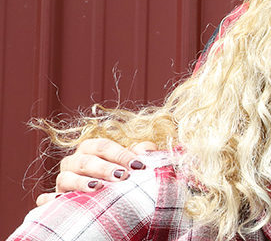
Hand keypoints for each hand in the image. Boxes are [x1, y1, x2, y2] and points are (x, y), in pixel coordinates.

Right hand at [35, 138, 157, 206]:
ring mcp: (63, 181)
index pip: (103, 146)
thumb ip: (138, 154)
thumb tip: (147, 149)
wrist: (102, 200)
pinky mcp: (56, 198)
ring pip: (65, 177)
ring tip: (98, 187)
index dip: (120, 154)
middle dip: (104, 168)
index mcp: (91, 150)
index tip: (139, 166)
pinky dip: (50, 200)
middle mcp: (74, 162)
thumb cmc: (118, 177)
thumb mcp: (129, 164)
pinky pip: (46, 199)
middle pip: (85, 160)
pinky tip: (60, 202)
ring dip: (80, 182)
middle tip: (122, 176)